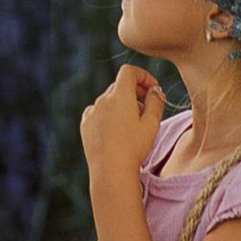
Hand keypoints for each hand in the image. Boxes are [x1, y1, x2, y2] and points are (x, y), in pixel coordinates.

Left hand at [81, 64, 165, 182]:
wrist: (111, 168)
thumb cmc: (134, 146)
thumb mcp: (152, 123)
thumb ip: (155, 102)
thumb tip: (154, 90)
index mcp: (119, 95)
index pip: (128, 72)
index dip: (143, 76)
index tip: (153, 90)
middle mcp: (102, 99)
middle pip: (120, 86)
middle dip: (135, 92)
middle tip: (148, 109)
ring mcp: (92, 111)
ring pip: (109, 100)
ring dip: (123, 105)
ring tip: (134, 125)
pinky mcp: (86, 123)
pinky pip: (99, 112)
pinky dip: (109, 115)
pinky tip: (117, 132)